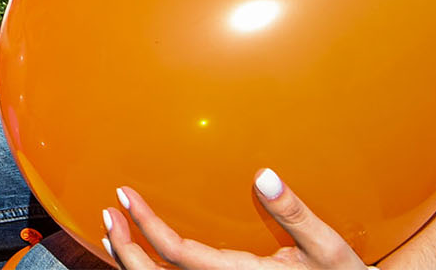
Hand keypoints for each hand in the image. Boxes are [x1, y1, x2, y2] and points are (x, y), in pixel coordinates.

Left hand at [103, 173, 368, 269]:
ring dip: (132, 260)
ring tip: (112, 231)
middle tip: (107, 214)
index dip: (147, 226)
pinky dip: (151, 268)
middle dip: (125, 249)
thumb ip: (295, 213)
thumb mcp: (327, 246)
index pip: (179, 254)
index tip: (125, 196)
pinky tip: (139, 251)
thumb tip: (263, 175)